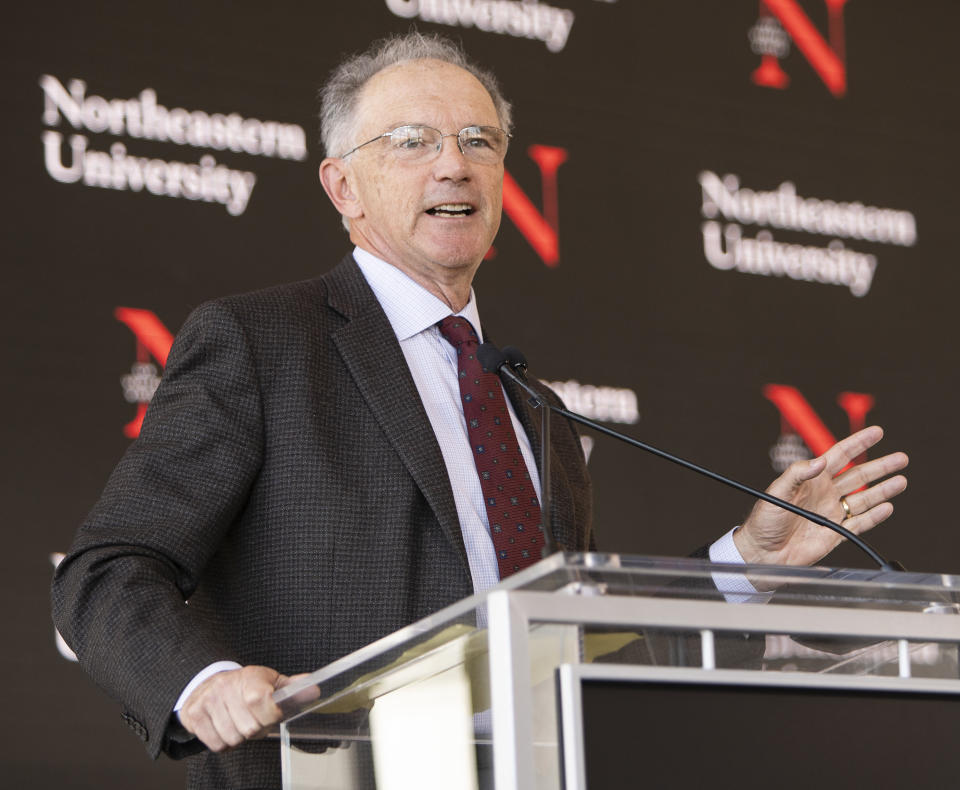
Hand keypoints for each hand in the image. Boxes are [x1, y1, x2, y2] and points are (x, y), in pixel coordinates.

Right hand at [178, 665, 310, 751]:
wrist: (208, 682)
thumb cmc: (245, 685)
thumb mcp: (271, 681)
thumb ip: (292, 688)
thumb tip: (314, 690)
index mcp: (249, 677)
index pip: (262, 702)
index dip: (271, 715)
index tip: (273, 714)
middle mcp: (225, 687)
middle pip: (250, 728)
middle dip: (257, 729)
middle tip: (254, 719)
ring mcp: (208, 701)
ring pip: (233, 738)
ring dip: (240, 737)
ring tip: (240, 722)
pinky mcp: (193, 715)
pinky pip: (216, 745)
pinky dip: (224, 743)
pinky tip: (226, 728)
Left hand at [734, 426, 907, 566]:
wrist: (762, 552)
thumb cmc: (764, 520)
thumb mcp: (776, 492)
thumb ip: (797, 474)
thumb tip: (819, 461)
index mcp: (811, 480)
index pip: (840, 456)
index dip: (858, 443)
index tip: (877, 432)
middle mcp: (825, 494)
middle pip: (859, 476)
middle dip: (880, 466)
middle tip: (901, 458)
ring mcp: (832, 513)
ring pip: (864, 498)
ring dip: (883, 490)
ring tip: (901, 481)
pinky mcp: (836, 533)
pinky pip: (860, 522)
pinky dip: (875, 516)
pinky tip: (887, 507)